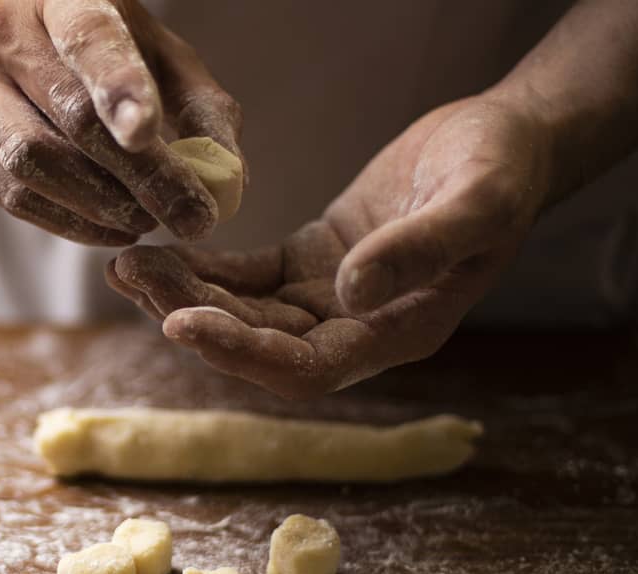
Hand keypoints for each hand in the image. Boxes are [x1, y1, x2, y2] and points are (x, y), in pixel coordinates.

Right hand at [0, 0, 242, 245]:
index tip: (147, 134)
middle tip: (190, 215)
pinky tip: (111, 227)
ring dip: (101, 204)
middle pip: (71, 116)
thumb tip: (228, 182)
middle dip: (140, 176)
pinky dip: (69, 223)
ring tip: (149, 220)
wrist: (19, 40)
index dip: (119, 85)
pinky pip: (12, 195)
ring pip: (33, 162)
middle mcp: (3, 32)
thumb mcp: (164, 57)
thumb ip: (203, 109)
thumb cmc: (107, 50)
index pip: (90, 38)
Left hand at [106, 96, 553, 397]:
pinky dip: (205, 268)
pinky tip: (161, 253)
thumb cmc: (504, 173)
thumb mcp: (474, 203)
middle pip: (260, 346)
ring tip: (129, 264)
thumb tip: (349, 293)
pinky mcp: (312, 264)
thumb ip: (417, 249)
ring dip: (188, 294)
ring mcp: (332, 300)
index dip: (243, 352)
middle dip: (194, 317)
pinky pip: (249, 277)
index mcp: (398, 334)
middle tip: (134, 277)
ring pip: (245, 313)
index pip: (305, 367)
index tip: (183, 322)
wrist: (508, 142)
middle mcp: (358, 330)